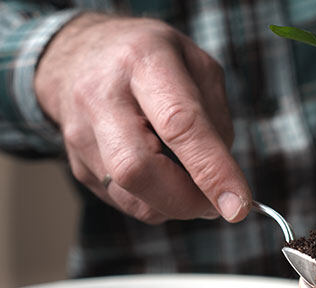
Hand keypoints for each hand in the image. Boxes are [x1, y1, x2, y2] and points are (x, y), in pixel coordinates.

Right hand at [34, 13, 250, 223]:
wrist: (77, 53)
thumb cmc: (149, 59)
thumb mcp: (196, 64)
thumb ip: (216, 119)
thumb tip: (222, 180)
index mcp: (142, 62)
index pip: (178, 124)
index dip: (211, 171)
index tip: (238, 205)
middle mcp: (102, 97)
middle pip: (138, 170)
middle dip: (187, 200)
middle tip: (216, 203)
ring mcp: (81, 134)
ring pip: (132, 197)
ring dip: (174, 205)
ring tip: (191, 183)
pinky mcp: (77, 164)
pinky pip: (124, 201)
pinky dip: (155, 200)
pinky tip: (163, 175)